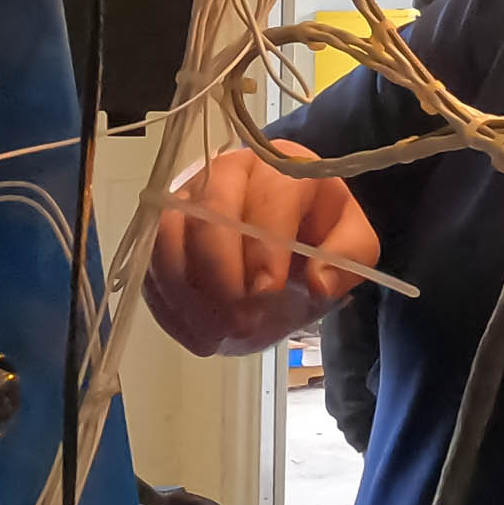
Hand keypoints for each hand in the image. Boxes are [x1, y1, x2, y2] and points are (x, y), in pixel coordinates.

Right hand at [144, 141, 379, 357]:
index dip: (265, 246)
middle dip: (220, 274)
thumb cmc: (320, 234)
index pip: (267, 196)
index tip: (268, 292)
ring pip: (168, 235)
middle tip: (238, 324)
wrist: (286, 233)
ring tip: (215, 336)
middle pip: (207, 211)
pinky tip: (198, 334)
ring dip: (186, 292)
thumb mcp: (353, 243)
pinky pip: (150, 262)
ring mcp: (187, 197)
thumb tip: (318, 282)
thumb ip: (347, 258)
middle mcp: (226, 172)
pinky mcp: (161, 229)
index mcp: (281, 168)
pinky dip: (169, 303)